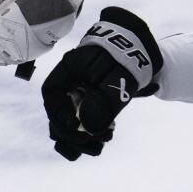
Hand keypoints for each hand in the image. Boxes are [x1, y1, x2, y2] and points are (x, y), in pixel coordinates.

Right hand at [41, 7, 160, 159]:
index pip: (51, 93)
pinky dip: (91, 135)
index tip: (75, 124)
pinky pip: (84, 124)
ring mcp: (80, 95)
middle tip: (92, 139)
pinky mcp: (92, 104)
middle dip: (72, 133)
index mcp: (69, 70)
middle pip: (57, 114)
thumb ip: (103, 101)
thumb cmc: (126, 59)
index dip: (58, 113)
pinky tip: (106, 137)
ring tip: (102, 142)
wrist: (141, 49)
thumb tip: (89, 129)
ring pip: (70, 123)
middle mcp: (70, 85)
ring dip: (81, 139)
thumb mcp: (116, 78)